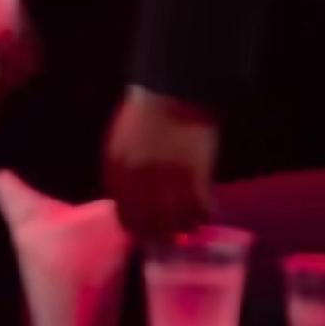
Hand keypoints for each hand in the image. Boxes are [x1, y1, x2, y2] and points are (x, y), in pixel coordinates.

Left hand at [104, 88, 218, 241]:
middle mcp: (138, 182)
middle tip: (173, 233)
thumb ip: (124, 176)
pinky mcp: (195, 178)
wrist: (173, 91)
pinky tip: (206, 208)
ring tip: (192, 222)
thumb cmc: (146, 114)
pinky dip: (204, 214)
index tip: (149, 230)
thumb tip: (131, 204)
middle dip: (162, 234)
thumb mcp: (122, 144)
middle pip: (151, 227)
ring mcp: (167, 182)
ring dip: (185, 227)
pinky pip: (200, 210)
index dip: (139, 228)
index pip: (125, 217)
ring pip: (178, 224)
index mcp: (117, 172)